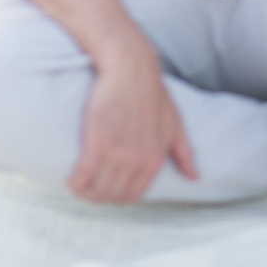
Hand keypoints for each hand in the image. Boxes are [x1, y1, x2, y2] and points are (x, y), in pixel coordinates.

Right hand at [68, 48, 197, 202]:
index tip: (107, 190)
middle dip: (99, 196)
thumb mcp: (175, 124)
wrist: (131, 69)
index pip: (133, 195)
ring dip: (85, 191)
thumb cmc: (152, 94)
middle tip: (89, 187)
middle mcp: (137, 160)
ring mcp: (117, 153)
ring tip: (78, 183)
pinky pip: (83, 176)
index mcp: (155, 159)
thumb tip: (195, 177)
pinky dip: (75, 182)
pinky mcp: (98, 142)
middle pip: (112, 195)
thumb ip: (184, 153)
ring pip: (96, 189)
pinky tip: (72, 179)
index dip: (117, 197)